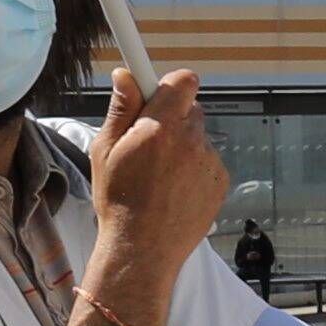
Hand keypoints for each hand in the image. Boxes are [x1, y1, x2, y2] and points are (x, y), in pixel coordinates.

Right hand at [88, 59, 226, 308]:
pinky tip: (173, 190)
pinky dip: (194, 169)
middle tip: (149, 140)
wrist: (142, 250)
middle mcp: (191, 141)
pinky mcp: (220, 181)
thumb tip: (126, 76)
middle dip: (171, 117)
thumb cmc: (118, 201)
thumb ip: (121, 109)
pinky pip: (207, 161)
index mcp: (161, 128)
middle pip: (190, 108)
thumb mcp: (105, 151)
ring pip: (198, 137)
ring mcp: (210, 162)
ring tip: (159, 176)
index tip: (158, 90)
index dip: (169, 83)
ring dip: (182, 146)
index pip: (183, 81)